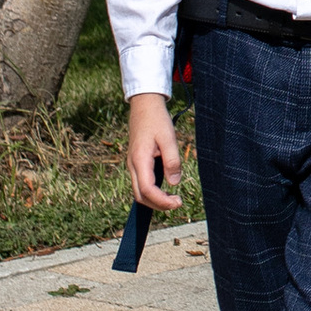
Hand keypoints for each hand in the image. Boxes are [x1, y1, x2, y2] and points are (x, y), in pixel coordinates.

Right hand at [125, 93, 184, 209]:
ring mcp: (133, 165)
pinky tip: (166, 189)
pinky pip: (141, 183)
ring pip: (139, 191)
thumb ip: (172, 161)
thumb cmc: (157, 119)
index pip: (147, 190)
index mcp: (139, 160)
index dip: (162, 201)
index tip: (177, 202)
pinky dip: (152, 192)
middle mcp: (132, 165)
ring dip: (155, 200)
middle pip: (140, 196)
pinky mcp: (136, 163)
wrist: (144, 105)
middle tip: (177, 203)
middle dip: (158, 205)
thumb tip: (174, 183)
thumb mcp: (169, 137)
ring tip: (174, 198)